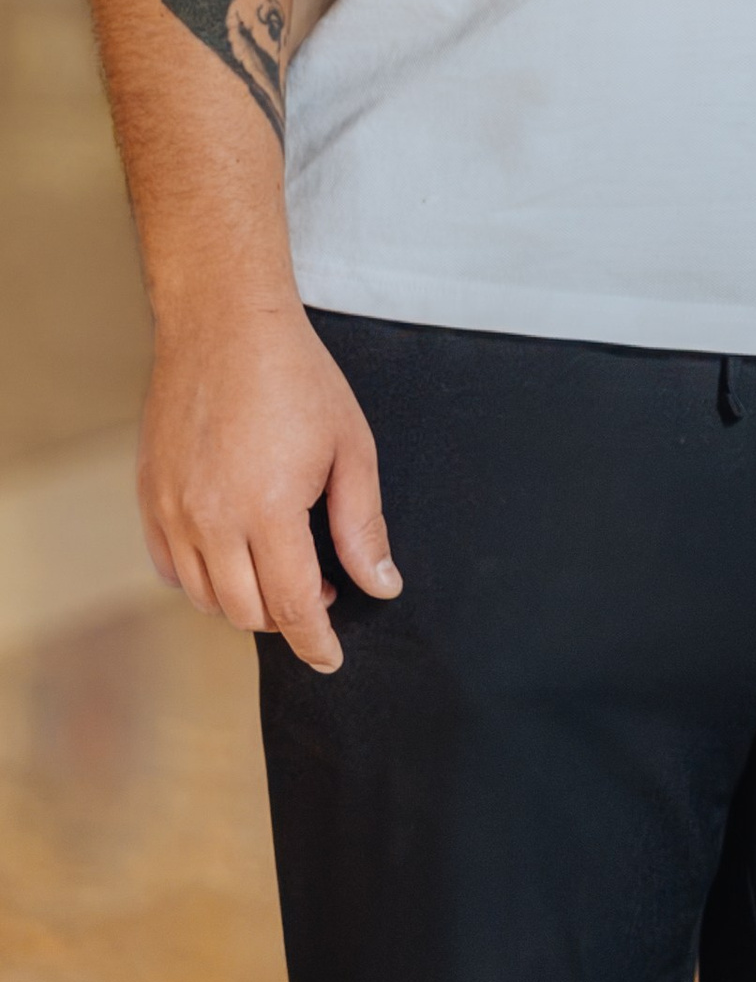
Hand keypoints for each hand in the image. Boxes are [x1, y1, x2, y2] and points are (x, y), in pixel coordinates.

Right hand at [139, 293, 398, 673]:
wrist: (224, 323)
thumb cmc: (297, 377)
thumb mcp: (350, 446)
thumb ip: (362, 524)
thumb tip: (380, 585)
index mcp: (268, 509)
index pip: (293, 607)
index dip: (315, 642)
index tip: (331, 658)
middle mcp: (211, 520)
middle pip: (247, 612)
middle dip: (287, 619)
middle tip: (318, 590)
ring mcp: (172, 511)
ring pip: (206, 597)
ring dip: (245, 601)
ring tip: (280, 566)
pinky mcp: (149, 498)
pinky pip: (171, 569)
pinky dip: (201, 580)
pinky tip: (232, 555)